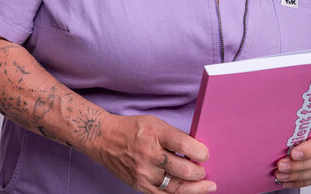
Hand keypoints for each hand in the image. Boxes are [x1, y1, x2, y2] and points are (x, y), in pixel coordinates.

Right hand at [92, 114, 215, 193]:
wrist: (104, 138)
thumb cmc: (132, 129)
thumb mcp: (154, 123)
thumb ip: (175, 136)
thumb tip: (197, 152)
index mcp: (156, 133)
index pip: (185, 145)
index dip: (201, 152)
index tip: (204, 154)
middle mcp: (150, 154)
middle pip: (184, 171)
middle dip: (199, 173)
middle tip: (202, 171)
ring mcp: (144, 172)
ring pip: (177, 188)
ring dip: (196, 189)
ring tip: (206, 186)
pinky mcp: (139, 185)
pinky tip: (188, 193)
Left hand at [275, 115, 310, 187]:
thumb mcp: (309, 117)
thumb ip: (299, 125)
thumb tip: (277, 132)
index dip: (308, 150)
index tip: (292, 154)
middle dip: (298, 166)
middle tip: (281, 166)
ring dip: (298, 176)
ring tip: (282, 176)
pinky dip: (303, 181)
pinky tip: (290, 181)